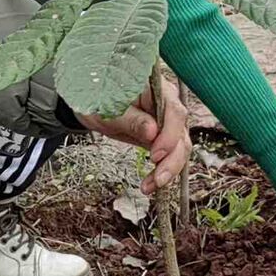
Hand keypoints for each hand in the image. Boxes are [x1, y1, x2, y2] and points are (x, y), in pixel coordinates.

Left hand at [78, 74, 190, 192]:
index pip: (174, 111)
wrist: (94, 106)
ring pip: (180, 147)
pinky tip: (150, 184)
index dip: (169, 135)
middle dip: (173, 159)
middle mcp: (168, 104)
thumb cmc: (99, 100)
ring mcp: (168, 121)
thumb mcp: (110, 110)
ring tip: (150, 186)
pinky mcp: (163, 137)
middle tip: (158, 178)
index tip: (155, 154)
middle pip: (181, 132)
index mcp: (157, 89)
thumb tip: (153, 132)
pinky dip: (161, 171)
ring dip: (169, 169)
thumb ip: (131, 120)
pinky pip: (170, 155)